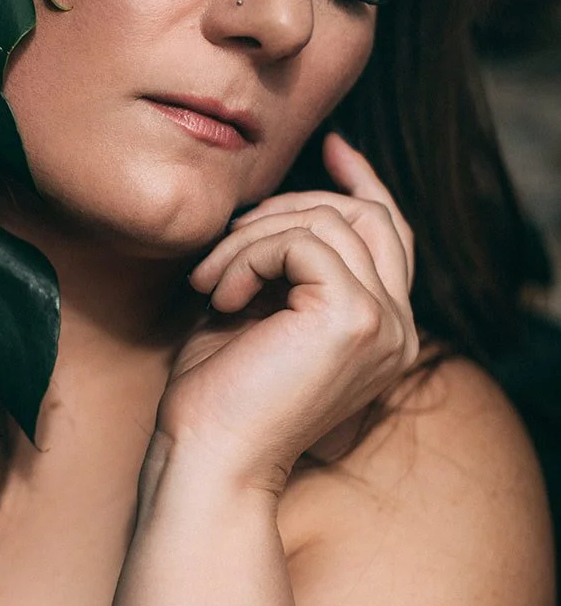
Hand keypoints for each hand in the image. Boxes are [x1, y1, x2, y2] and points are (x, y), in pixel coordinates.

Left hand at [158, 133, 418, 493]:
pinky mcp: (354, 318)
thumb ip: (285, 264)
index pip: (392, 235)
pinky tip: (219, 297)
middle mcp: (399, 330)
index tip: (331, 148)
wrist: (206, 457)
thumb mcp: (257, 312)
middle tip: (226, 239)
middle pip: (366, 216)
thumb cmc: (217, 395)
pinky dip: (249, 256)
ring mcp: (385, 324)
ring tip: (209, 281)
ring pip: (327, 222)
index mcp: (383, 332)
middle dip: (287, 208)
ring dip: (251, 238)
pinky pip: (303, 242)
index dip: (364, 184)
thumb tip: (284, 203)